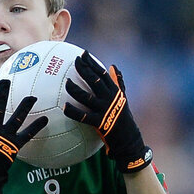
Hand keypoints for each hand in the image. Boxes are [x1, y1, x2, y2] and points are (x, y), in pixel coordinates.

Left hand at [63, 51, 151, 173]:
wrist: (129, 139)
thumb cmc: (124, 119)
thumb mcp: (123, 99)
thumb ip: (118, 83)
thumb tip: (114, 66)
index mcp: (115, 92)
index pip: (102, 73)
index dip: (92, 63)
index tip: (84, 54)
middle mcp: (110, 98)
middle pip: (95, 80)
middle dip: (84, 69)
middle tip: (75, 61)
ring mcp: (104, 110)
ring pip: (87, 96)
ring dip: (75, 89)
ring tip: (66, 82)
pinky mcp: (99, 123)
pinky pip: (83, 116)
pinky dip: (73, 112)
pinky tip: (64, 107)